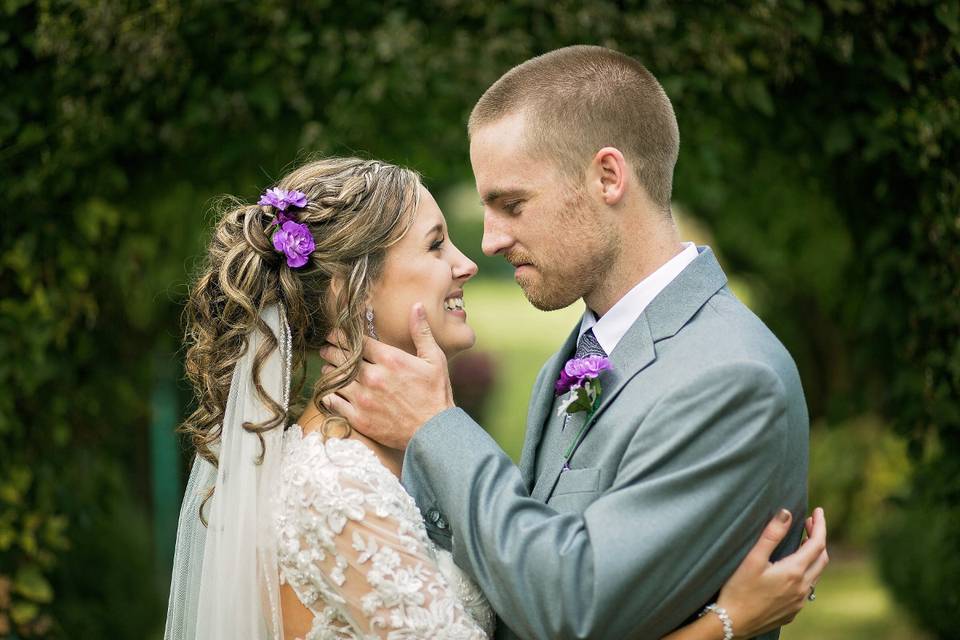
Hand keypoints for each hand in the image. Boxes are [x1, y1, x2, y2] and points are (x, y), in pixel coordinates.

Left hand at [318, 303, 454, 449]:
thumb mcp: (434, 359)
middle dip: (331, 350)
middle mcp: (374, 377)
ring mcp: (364, 398)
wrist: (434, 432)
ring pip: (335, 378)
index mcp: (390, 359)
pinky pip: (334, 402)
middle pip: (342, 357)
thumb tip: (416, 306)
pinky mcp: (359, 418)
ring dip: (329, 371)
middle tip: (326, 348)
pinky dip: (328, 394)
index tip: (335, 334)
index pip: (357, 341)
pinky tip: (329, 391)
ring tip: (328, 368)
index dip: (342, 336)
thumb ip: (421, 332)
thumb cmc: (436, 394)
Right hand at [717, 507, 827, 638]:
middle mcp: (802, 588)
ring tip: (804, 543)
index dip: (820, 525)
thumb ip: (771, 535)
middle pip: (822, 558)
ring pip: (816, 574)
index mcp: (794, 572)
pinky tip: (794, 570)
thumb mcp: (752, 559)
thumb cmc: (738, 590)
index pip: (817, 544)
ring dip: (814, 556)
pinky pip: (807, 589)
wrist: (732, 623)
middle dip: (819, 538)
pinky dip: (807, 572)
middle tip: (809, 523)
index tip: (818, 511)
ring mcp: (799, 602)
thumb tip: (787, 513)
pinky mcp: (792, 612)